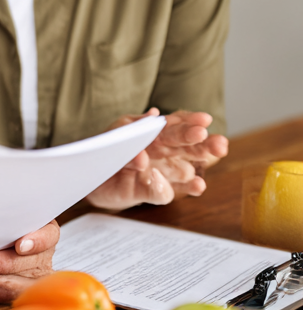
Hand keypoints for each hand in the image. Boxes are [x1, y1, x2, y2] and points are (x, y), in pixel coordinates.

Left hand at [87, 108, 228, 210]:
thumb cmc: (109, 148)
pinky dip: (177, 188)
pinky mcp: (151, 191)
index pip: (178, 125)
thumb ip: (133, 127)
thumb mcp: (116, 131)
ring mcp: (162, 173)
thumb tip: (153, 117)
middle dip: (204, 144)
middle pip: (189, 147)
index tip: (204, 120)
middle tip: (218, 144)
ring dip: (197, 170)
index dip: (191, 122)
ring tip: (210, 167)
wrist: (92, 175)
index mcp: (157, 134)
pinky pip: (166, 192)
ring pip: (185, 169)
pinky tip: (196, 186)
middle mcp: (166, 153)